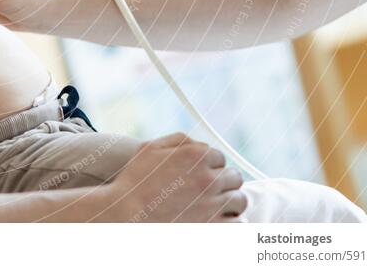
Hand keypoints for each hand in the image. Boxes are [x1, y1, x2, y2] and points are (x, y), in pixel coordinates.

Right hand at [99, 133, 246, 222]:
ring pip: (239, 200)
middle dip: (223, 183)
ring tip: (215, 207)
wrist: (126, 214)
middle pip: (234, 178)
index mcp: (196, 156)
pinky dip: (232, 222)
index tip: (202, 175)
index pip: (221, 158)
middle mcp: (209, 178)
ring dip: (230, 202)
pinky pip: (238, 224)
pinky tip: (218, 222)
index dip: (211, 166)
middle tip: (208, 191)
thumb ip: (180, 140)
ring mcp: (213, 204)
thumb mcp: (150, 148)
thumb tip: (201, 145)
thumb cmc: (134, 181)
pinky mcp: (214, 227)